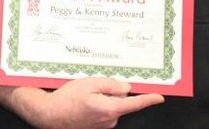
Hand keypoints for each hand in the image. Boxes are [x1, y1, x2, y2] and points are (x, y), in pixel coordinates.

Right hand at [15, 76, 163, 128]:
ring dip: (101, 98)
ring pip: (110, 105)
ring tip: (82, 95)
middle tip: (91, 86)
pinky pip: (101, 111)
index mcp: (110, 109)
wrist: (49, 115)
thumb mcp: (89, 84)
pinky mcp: (95, 126)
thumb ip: (110, 85)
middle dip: (110, 91)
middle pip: (119, 100)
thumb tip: (125, 88)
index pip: (134, 104)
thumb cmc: (67, 99)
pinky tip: (81, 101)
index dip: (148, 100)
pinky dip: (95, 104)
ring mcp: (102, 125)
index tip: (159, 97)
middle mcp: (109, 120)